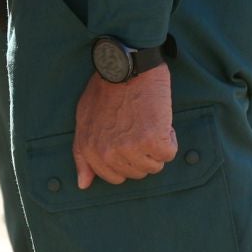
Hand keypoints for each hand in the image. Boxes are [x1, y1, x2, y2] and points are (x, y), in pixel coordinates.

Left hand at [73, 60, 175, 188]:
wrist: (125, 66)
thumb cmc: (106, 89)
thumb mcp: (84, 119)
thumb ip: (82, 154)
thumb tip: (83, 184)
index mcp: (91, 150)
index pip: (115, 177)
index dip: (125, 159)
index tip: (127, 139)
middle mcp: (109, 154)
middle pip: (137, 173)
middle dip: (141, 152)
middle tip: (137, 125)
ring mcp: (131, 148)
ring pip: (154, 165)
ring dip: (156, 146)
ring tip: (147, 121)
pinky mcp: (154, 140)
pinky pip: (169, 153)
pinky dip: (169, 137)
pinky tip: (159, 119)